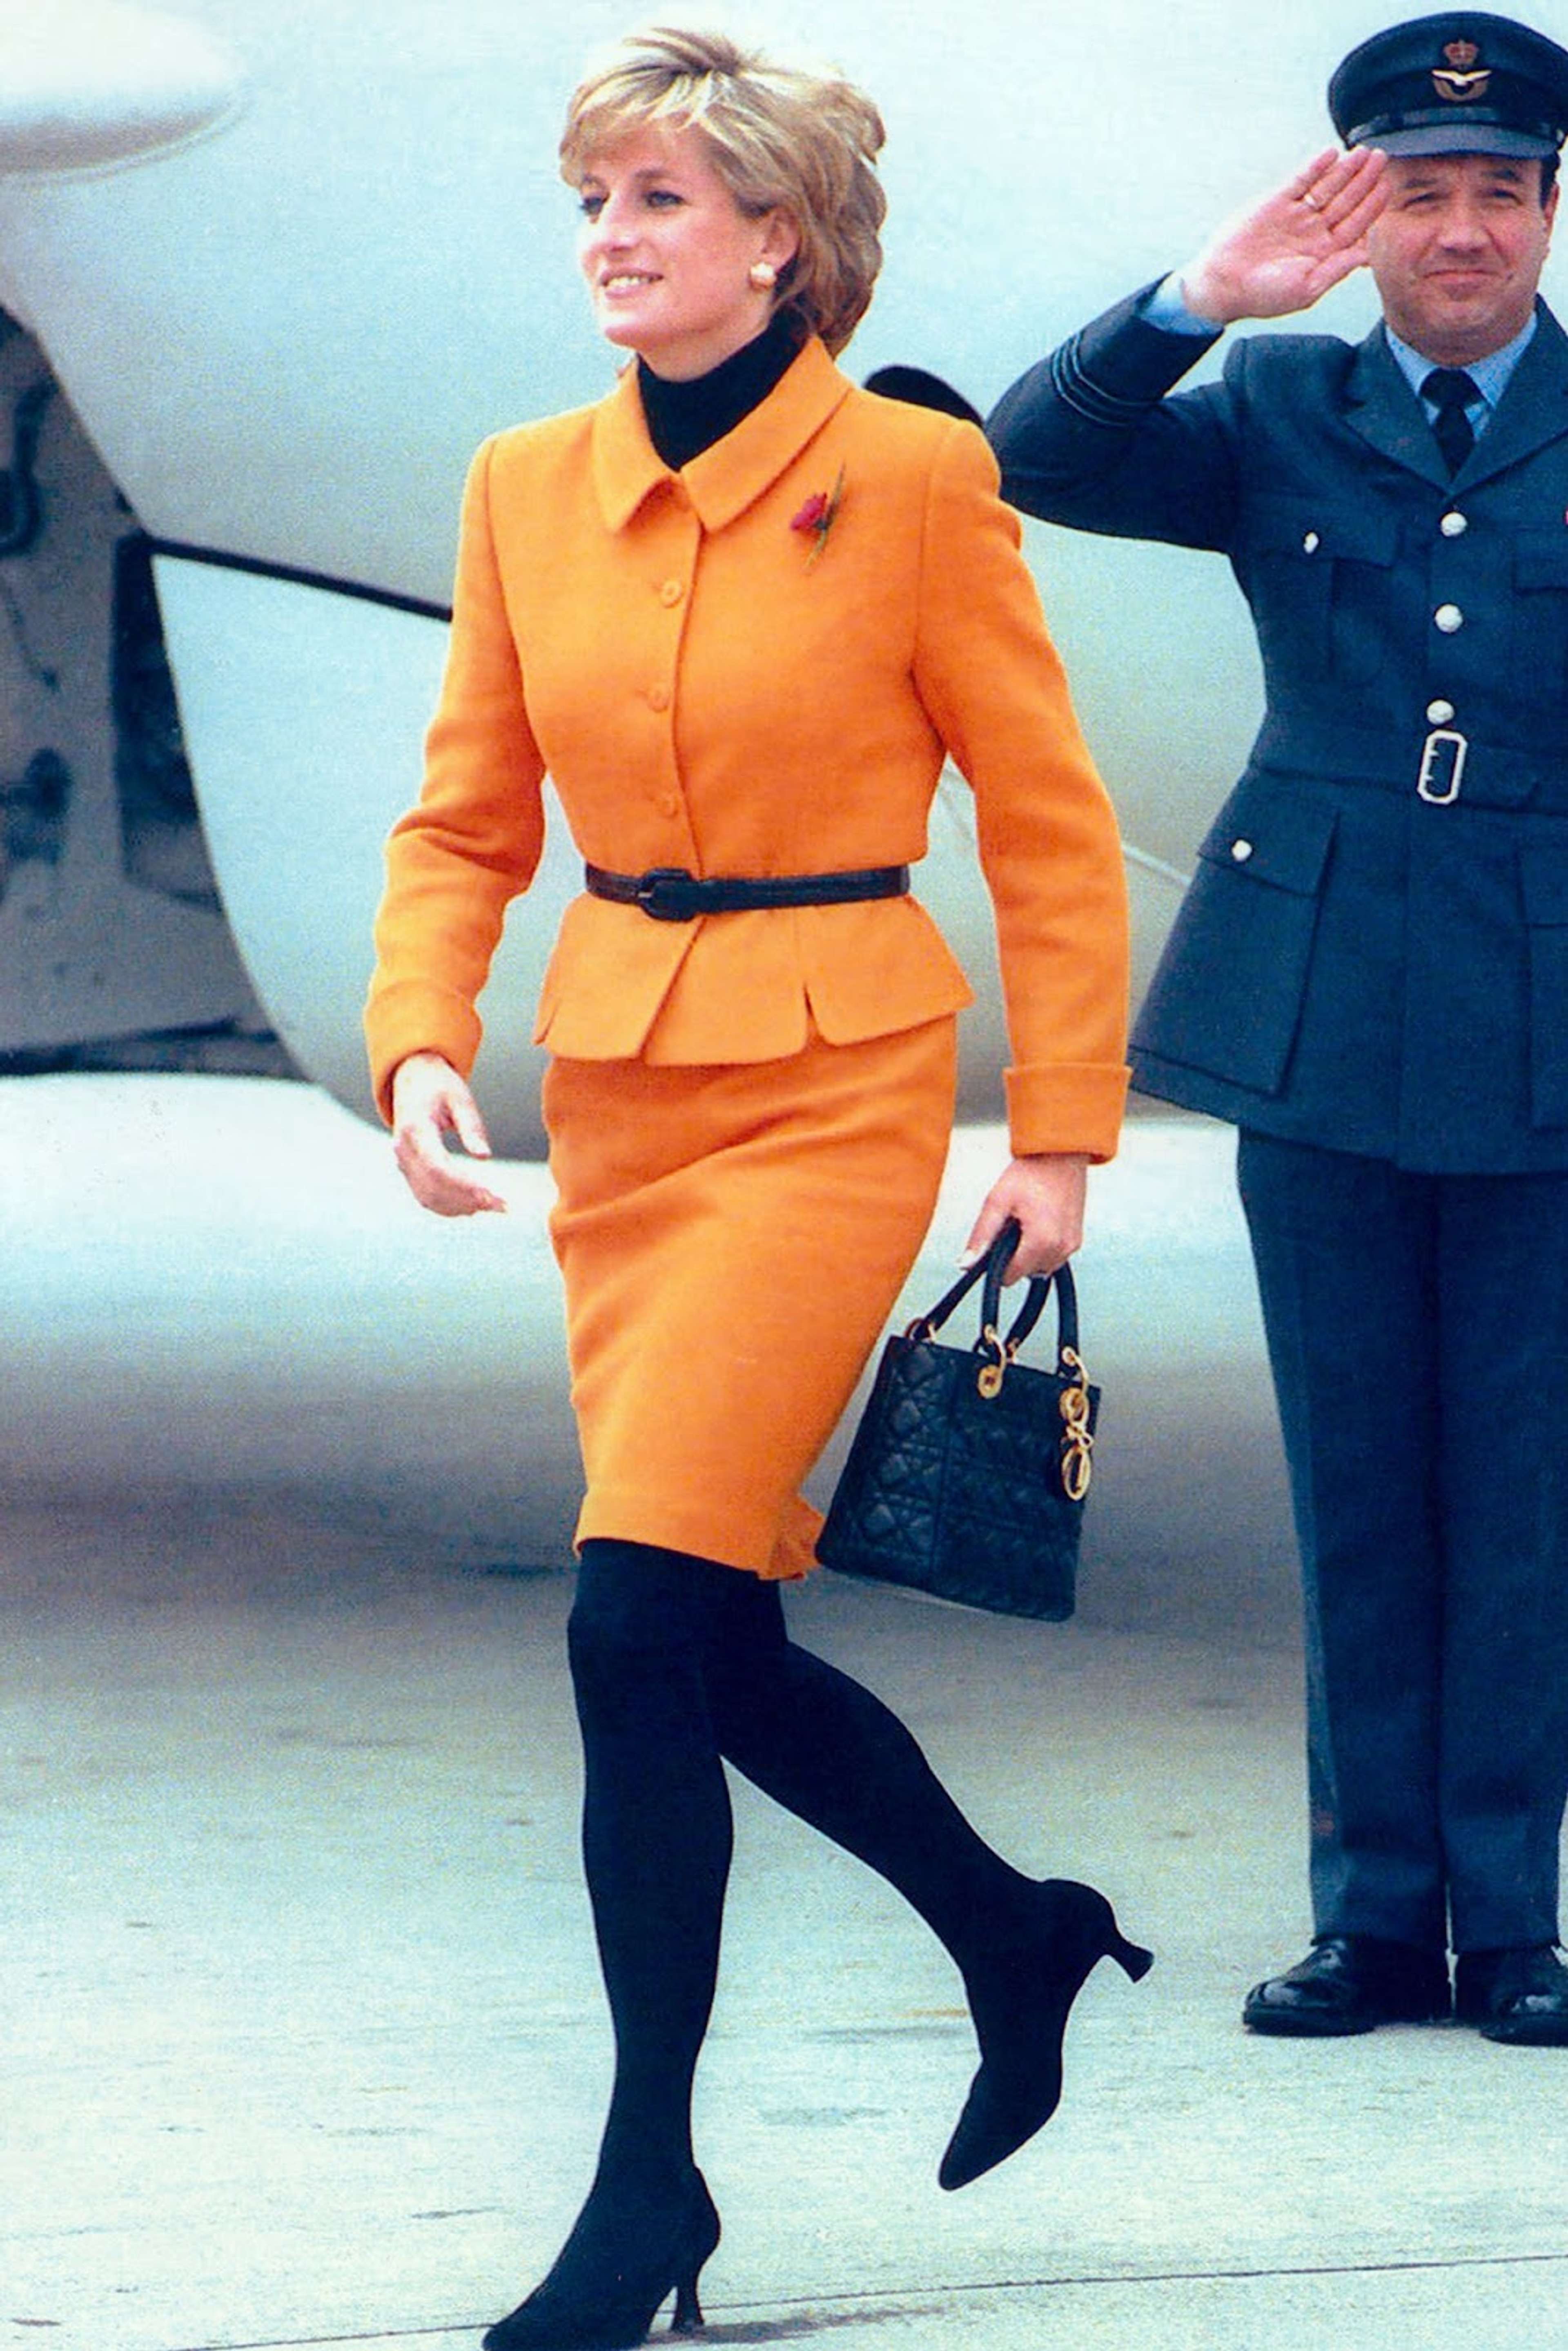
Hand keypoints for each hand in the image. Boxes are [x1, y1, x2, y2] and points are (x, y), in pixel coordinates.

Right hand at [390, 1051, 507, 1216]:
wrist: (412, 1078)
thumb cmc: (440, 1085)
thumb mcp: (460, 1098)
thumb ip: (472, 1127)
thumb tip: (484, 1157)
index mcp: (416, 1129)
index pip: (438, 1167)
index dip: (465, 1186)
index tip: (493, 1196)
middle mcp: (403, 1149)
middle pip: (434, 1188)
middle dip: (468, 1201)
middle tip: (502, 1206)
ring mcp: (402, 1161)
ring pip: (428, 1197)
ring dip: (460, 1208)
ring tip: (493, 1206)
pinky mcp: (407, 1168)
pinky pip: (425, 1195)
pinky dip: (448, 1206)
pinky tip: (473, 1206)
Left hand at [963, 1153, 1088, 1284]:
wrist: (1061, 1154)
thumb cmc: (1029, 1174)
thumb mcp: (996, 1202)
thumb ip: (981, 1237)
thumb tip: (965, 1265)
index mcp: (1041, 1243)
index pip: (1010, 1277)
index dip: (996, 1262)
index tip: (996, 1238)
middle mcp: (1061, 1250)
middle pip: (1024, 1273)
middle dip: (1013, 1256)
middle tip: (1012, 1224)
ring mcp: (1072, 1246)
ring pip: (1039, 1268)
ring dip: (1028, 1254)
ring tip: (1025, 1222)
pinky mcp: (1077, 1240)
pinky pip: (1053, 1257)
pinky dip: (1042, 1248)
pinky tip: (1038, 1223)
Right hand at [1179, 146, 1388, 324]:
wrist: (1223, 284)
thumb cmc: (1263, 295)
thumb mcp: (1307, 289)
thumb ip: (1338, 269)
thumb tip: (1367, 255)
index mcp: (1324, 253)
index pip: (1356, 225)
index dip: (1372, 205)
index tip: (1387, 187)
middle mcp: (1313, 232)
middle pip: (1346, 201)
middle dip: (1364, 180)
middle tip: (1381, 159)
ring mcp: (1296, 215)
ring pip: (1327, 187)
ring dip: (1345, 170)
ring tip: (1362, 153)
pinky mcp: (1276, 203)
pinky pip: (1300, 181)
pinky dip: (1315, 168)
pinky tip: (1330, 155)